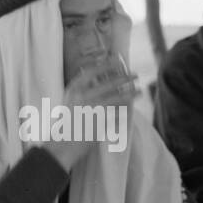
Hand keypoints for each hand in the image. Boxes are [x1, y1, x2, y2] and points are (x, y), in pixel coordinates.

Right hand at [45, 56, 137, 170]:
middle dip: (126, 77)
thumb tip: (99, 80)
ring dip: (131, 93)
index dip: (106, 63)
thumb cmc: (65, 123)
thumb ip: (82, 89)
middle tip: (136, 74)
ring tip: (140, 91)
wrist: (62, 143)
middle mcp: (83, 96)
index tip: (117, 59)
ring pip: (118, 97)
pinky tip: (131, 107)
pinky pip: (117, 113)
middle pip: (110, 83)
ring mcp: (93, 108)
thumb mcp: (69, 100)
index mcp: (74, 88)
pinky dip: (125, 110)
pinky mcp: (100, 121)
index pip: (93, 70)